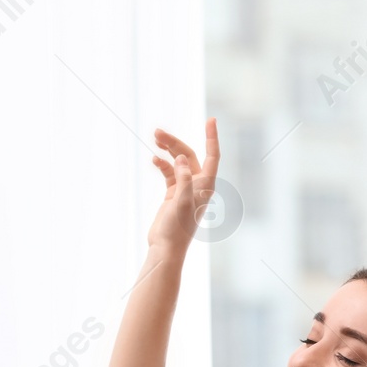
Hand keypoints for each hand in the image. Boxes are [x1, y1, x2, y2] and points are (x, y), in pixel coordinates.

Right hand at [145, 118, 219, 255]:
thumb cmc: (176, 228)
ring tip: (154, 139)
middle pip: (188, 155)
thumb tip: (179, 158)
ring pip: (177, 162)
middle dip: (175, 142)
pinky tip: (153, 160)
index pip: (212, 155)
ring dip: (167, 150)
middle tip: (157, 132)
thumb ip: (183, 179)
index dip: (212, 137)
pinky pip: (169, 172)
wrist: (165, 247)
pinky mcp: (174, 194)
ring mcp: (185, 188)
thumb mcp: (180, 202)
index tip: (210, 119)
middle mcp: (198, 185)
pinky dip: (162, 165)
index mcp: (206, 185)